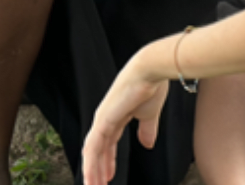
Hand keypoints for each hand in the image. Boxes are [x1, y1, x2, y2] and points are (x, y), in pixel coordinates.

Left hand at [81, 53, 169, 184]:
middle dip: (98, 169)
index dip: (107, 160)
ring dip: (92, 171)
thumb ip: (147, 130)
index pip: (108, 142)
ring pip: (92, 151)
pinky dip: (91, 164)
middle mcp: (106, 118)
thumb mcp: (150, 114)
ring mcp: (102, 119)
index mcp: (117, 115)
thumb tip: (147, 145)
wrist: (152, 70)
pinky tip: (92, 178)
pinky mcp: (102, 120)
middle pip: (97, 149)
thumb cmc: (153, 85)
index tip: (109, 175)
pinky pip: (93, 148)